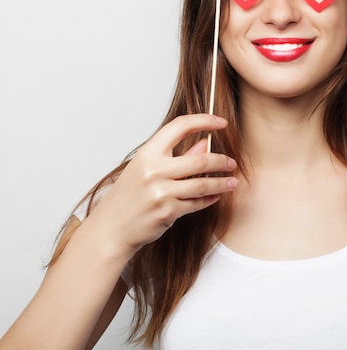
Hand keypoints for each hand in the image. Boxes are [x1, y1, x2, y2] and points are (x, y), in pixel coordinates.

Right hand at [83, 114, 237, 256]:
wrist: (110, 229)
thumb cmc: (128, 197)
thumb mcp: (147, 169)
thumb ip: (177, 156)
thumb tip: (204, 144)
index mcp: (147, 153)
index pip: (180, 126)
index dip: (204, 121)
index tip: (220, 123)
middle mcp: (153, 171)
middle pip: (199, 160)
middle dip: (221, 161)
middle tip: (232, 162)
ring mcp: (160, 192)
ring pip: (202, 185)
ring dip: (222, 183)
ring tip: (233, 182)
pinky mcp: (167, 212)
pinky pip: (196, 203)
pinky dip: (209, 199)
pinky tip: (216, 196)